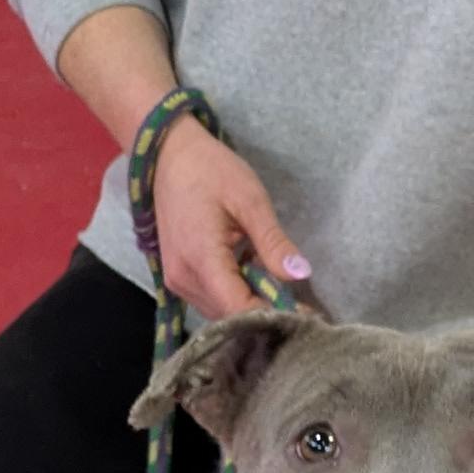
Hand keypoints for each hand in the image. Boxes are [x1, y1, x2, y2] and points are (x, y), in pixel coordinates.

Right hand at [152, 116, 310, 320]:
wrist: (167, 155)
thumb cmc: (210, 170)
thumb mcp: (250, 200)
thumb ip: (273, 242)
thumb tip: (301, 275)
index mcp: (201, 259)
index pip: (239, 309)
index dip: (273, 317)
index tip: (306, 317)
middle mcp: (183, 279)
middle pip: (229, 316)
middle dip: (265, 316)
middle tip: (303, 307)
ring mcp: (176, 280)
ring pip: (219, 312)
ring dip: (250, 306)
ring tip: (283, 294)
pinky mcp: (177, 276)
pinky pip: (210, 299)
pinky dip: (235, 295)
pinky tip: (256, 278)